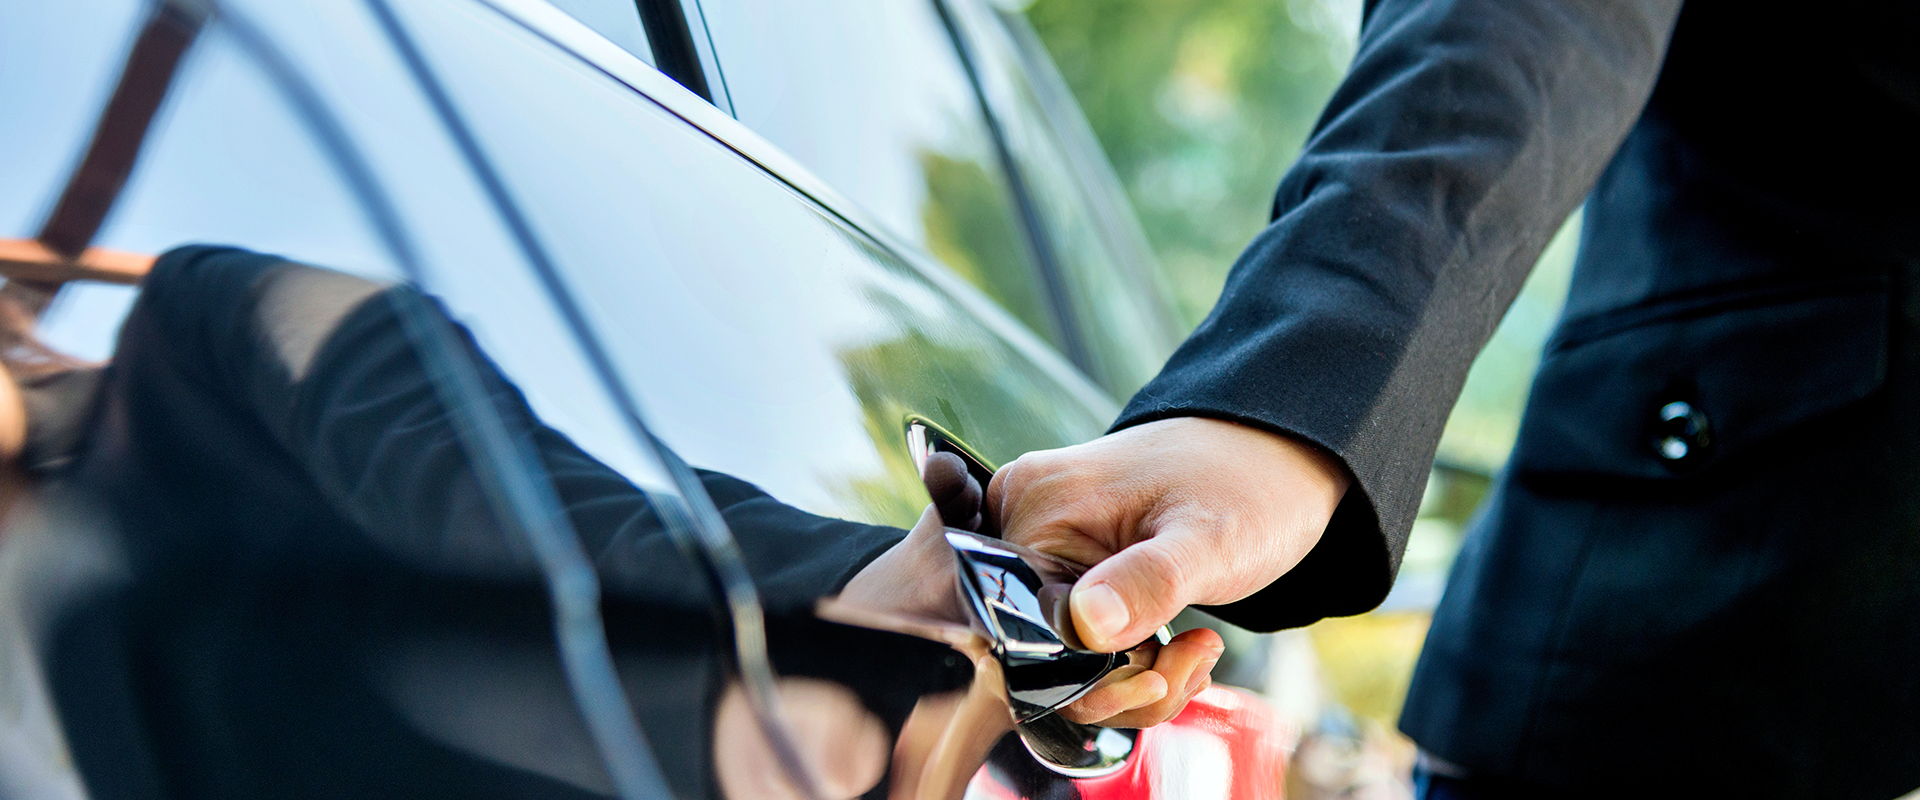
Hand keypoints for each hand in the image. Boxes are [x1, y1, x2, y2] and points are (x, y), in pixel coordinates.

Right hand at [987, 417, 1350, 652]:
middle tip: (1191, 662)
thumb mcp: (1209, 541)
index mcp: (1038, 505)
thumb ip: (1149, 581)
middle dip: (1121, 683)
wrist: (1272, 461)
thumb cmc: (1245, 486)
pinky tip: (1179, 645)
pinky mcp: (1066, 561)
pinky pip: (1079, 639)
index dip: (1092, 676)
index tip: (1163, 672)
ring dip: (1133, 679)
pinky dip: (1129, 662)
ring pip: (1062, 658)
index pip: (1026, 631)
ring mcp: (1043, 542)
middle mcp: (1023, 519)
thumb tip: (1084, 625)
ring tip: (1195, 652)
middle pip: (1039, 652)